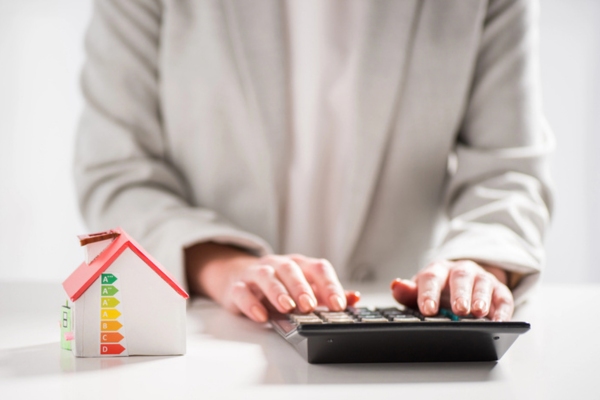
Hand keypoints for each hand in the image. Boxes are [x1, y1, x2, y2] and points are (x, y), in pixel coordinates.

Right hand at [186, 243, 358, 322]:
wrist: (237, 277)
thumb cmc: (277, 285)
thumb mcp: (304, 288)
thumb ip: (328, 294)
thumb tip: (354, 298)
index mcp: (299, 265)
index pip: (317, 268)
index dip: (329, 285)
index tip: (339, 305)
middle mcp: (278, 265)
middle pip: (291, 270)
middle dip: (302, 287)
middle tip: (310, 305)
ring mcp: (256, 274)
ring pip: (266, 276)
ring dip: (277, 291)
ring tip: (287, 307)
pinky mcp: (237, 287)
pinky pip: (242, 292)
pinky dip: (251, 303)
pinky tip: (260, 316)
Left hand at [390, 260, 513, 320]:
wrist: (462, 283)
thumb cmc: (439, 291)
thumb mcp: (421, 291)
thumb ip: (408, 292)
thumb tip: (396, 285)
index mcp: (438, 270)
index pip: (431, 277)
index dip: (429, 293)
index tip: (428, 309)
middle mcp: (460, 271)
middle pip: (460, 278)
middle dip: (460, 293)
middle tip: (458, 309)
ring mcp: (481, 279)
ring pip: (483, 284)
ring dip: (481, 297)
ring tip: (479, 312)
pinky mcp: (499, 290)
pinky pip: (503, 298)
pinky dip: (502, 310)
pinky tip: (499, 320)